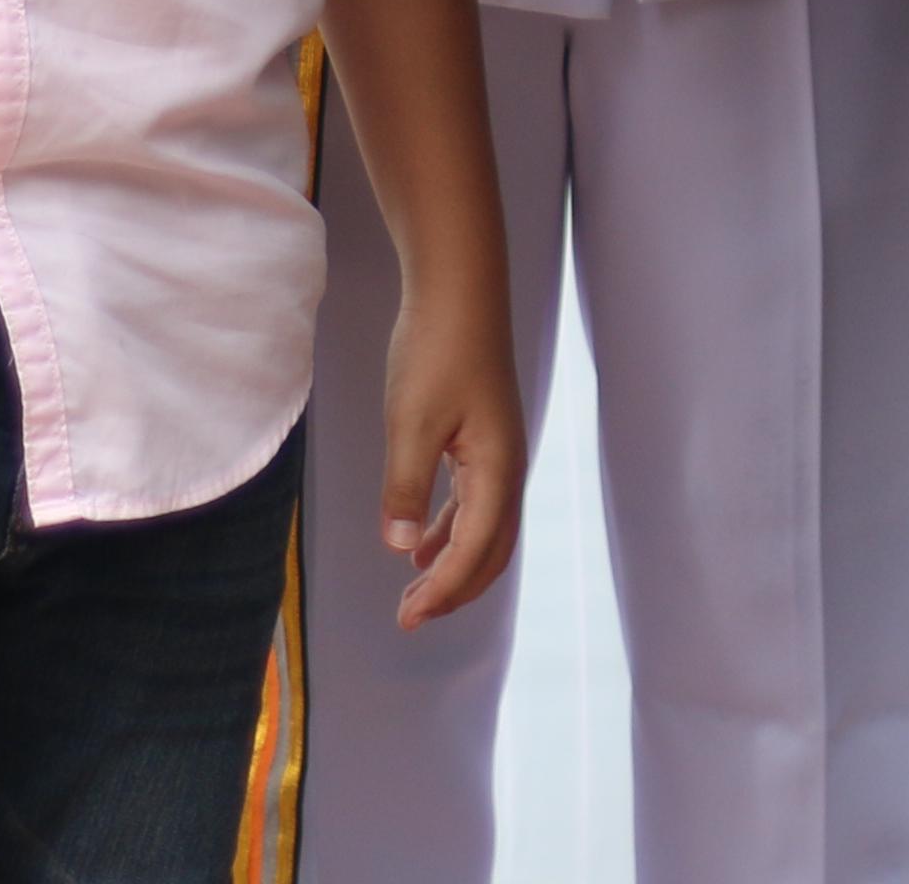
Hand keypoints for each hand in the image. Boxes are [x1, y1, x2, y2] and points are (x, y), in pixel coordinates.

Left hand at [376, 282, 526, 627]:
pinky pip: (475, 502)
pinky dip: (451, 530)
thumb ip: (407, 487)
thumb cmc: (436, 350)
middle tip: (411, 617)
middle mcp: (507, 468)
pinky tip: (422, 540)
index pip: (474, 550)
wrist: (459, 290)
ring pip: (485, 528)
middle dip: (456, 589)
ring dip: (453, 563)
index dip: (443, 590)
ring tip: (414, 588)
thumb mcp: (412, 421)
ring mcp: (499, 452)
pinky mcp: (484, 438)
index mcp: (496, 469)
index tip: (407, 619)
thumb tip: (401, 547)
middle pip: (492, 550)